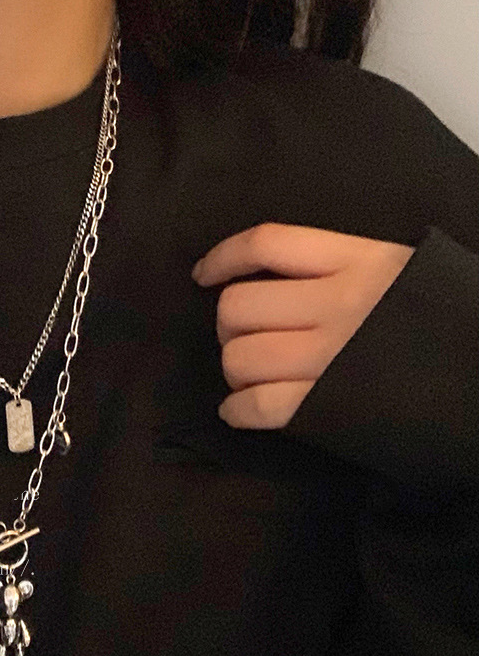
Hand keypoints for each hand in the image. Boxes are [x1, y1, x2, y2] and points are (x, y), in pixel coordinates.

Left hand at [191, 222, 414, 429]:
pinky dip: (237, 411)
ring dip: (234, 369)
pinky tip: (236, 411)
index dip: (223, 258)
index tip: (202, 275)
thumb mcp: (411, 272)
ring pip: (241, 357)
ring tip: (250, 375)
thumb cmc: (458, 322)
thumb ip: (350, 266)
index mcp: (361, 259)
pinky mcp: (334, 407)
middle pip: (238, 307)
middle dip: (230, 327)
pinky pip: (259, 406)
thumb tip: (282, 279)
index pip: (267, 244)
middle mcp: (339, 303)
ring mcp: (333, 358)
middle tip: (246, 337)